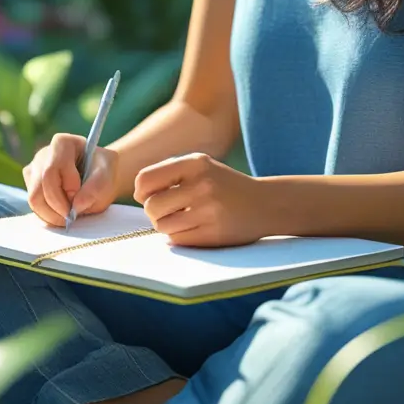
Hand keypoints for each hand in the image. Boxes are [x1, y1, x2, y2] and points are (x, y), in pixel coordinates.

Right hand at [23, 133, 120, 226]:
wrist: (97, 178)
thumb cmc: (101, 173)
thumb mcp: (106, 178)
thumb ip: (95, 188)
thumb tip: (76, 206)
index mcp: (63, 143)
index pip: (52, 170)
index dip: (65, 190)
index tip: (80, 199)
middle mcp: (44, 154)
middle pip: (39, 186)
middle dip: (57, 207)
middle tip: (72, 217)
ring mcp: (34, 169)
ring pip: (34, 198)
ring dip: (52, 214)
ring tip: (69, 217)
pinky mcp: (31, 185)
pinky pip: (34, 206)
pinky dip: (47, 215)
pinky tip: (61, 213)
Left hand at [133, 152, 262, 246]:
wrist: (266, 204)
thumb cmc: (224, 185)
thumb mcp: (201, 167)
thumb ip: (169, 173)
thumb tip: (137, 193)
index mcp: (195, 163)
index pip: (145, 179)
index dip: (141, 192)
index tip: (149, 196)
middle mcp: (202, 185)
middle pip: (151, 206)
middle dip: (153, 212)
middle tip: (169, 210)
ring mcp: (208, 211)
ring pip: (162, 226)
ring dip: (166, 225)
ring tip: (183, 219)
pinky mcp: (214, 234)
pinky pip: (177, 240)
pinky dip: (179, 237)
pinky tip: (194, 228)